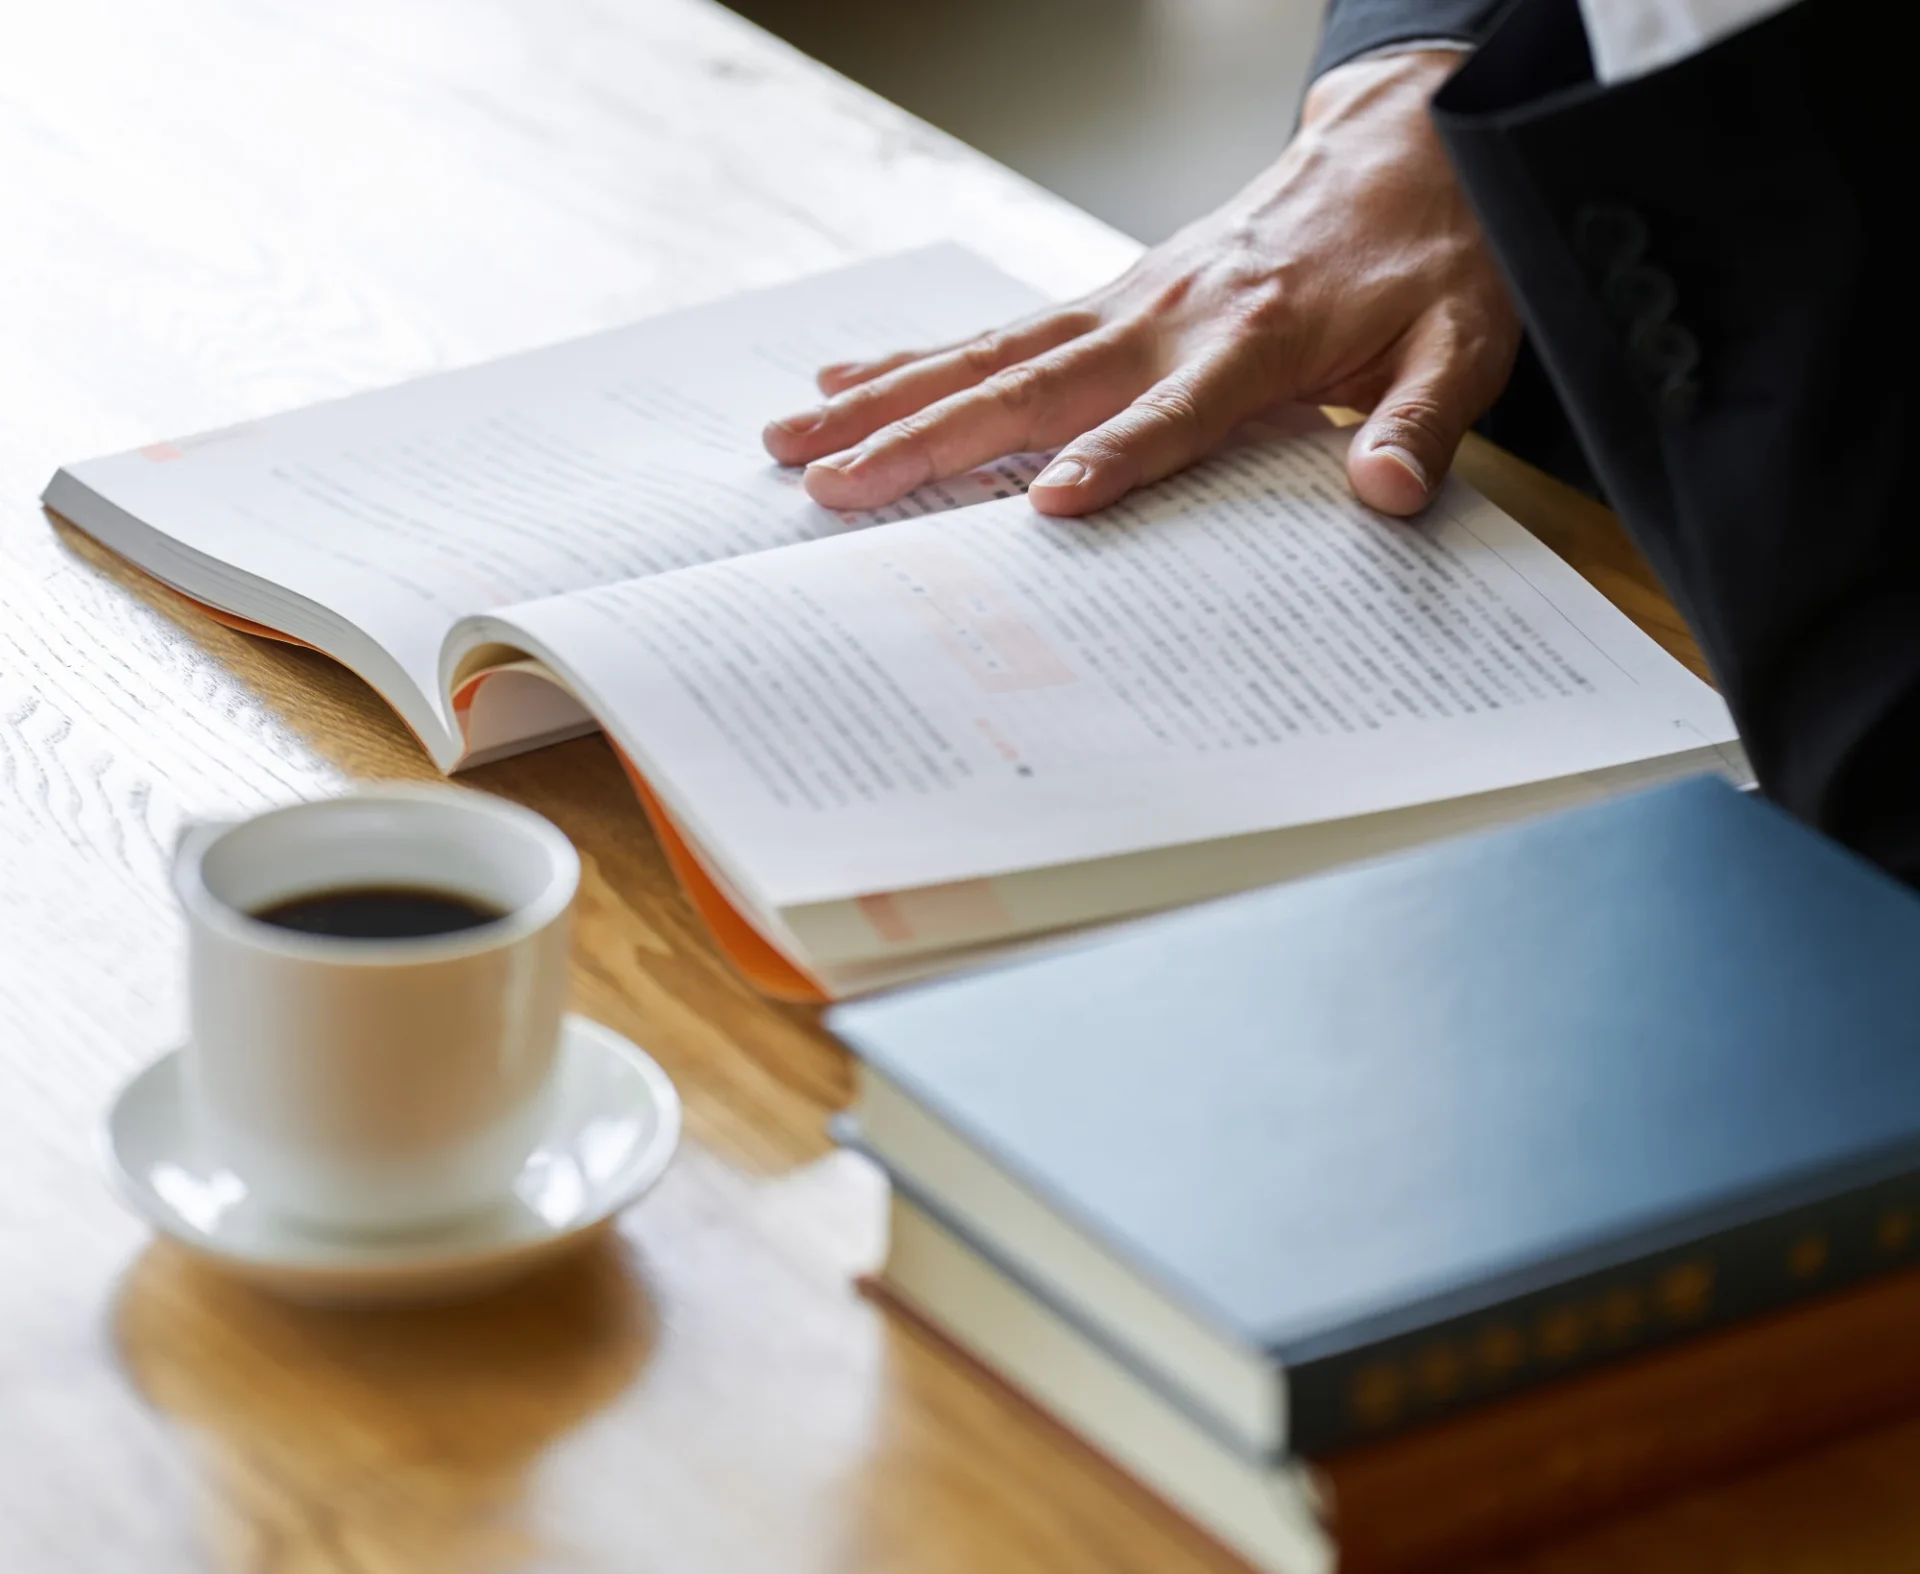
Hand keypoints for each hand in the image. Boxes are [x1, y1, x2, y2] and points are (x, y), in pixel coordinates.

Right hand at [762, 51, 1520, 517]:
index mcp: (1256, 338)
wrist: (1409, 149)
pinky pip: (993, 332)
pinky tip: (846, 380)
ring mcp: (1123, 303)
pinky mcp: (1104, 299)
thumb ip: (1420, 420)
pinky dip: (914, 358)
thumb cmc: (1434, 259)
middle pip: (1032, 384)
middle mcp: (1167, 316)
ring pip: (986, 355)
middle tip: (831, 488)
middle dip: (927, 439)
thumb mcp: (1464, 343)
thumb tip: (1384, 493)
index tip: (1051, 505)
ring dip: (887, 400)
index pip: (1173, 411)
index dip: (1115, 456)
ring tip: (794, 439)